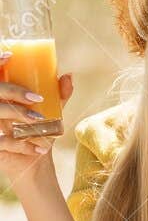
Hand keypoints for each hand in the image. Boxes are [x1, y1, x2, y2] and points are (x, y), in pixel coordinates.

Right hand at [0, 63, 71, 189]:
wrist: (30, 165)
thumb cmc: (36, 133)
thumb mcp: (49, 113)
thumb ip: (57, 96)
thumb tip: (68, 76)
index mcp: (0, 96)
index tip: (10, 56)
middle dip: (13, 92)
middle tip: (36, 99)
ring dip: (18, 116)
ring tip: (40, 122)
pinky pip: (2, 142)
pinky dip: (22, 146)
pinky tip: (38, 149)